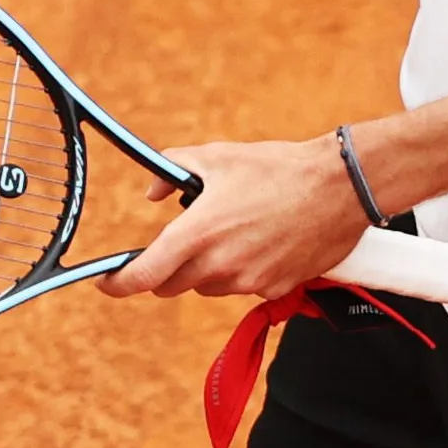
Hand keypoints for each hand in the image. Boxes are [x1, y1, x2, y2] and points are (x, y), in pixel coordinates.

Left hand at [104, 136, 369, 299]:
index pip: (143, 276)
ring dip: (207, 269)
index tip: (107, 283)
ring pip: (207, 287)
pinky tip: (261, 242)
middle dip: (167, 269)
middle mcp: (219, 265)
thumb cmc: (278, 168)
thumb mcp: (218, 157)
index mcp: (197, 234)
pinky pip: (243, 287)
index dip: (117, 284)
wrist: (340, 187)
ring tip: (233, 231)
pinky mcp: (274, 289)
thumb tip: (152, 192)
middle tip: (183, 241)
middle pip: (171, 285)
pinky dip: (242, 271)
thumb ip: (173, 170)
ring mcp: (248, 282)